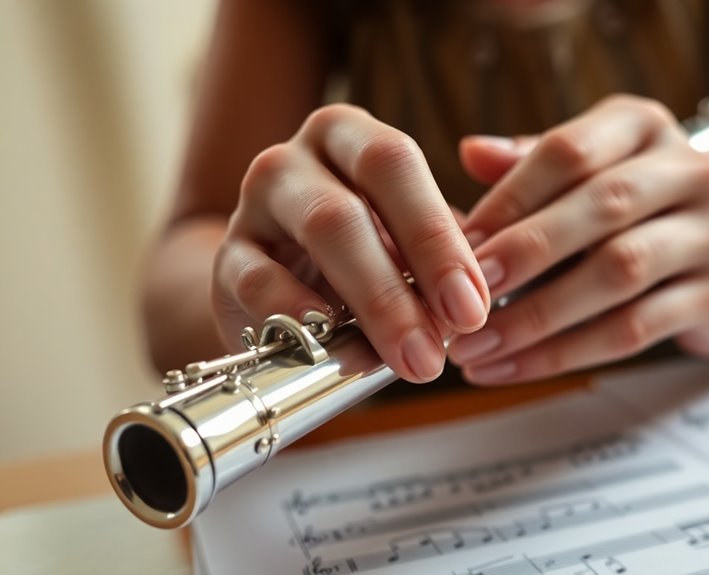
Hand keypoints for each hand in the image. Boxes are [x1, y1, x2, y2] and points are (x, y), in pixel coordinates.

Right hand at [212, 104, 489, 381]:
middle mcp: (298, 159)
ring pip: (314, 237)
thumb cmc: (362, 254)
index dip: (437, 235)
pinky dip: (294, 310)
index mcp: (352, 139)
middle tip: (451, 336)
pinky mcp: (226, 259)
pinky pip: (256, 280)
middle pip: (352, 205)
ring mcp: (255, 205)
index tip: (473, 304)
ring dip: (373, 302)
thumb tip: (480, 295)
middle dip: (408, 279)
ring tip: (412, 358)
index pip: (397, 163)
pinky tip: (326, 337)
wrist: (276, 283)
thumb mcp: (406, 242)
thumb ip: (442, 255)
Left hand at [448, 95, 708, 383]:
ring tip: (477, 344)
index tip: (459, 242)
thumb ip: (526, 166)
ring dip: (537, 315)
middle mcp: (693, 170)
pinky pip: (633, 330)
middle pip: (604, 205)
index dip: (510, 197)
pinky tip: (513, 366)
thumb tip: (470, 151)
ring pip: (619, 273)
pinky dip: (564, 353)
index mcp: (644, 126)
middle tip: (466, 293)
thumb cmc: (629, 213)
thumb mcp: (581, 176)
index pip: (571, 151)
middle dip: (525, 252)